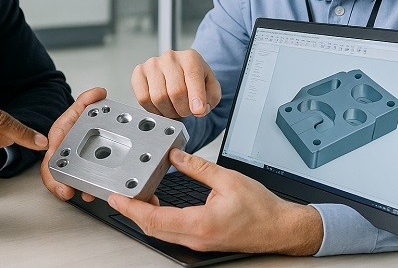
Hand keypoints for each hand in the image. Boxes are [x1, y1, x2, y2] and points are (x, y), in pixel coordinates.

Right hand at [40, 87, 106, 202]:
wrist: (80, 125)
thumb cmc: (75, 120)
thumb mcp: (80, 108)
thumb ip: (88, 99)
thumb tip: (99, 92)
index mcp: (57, 140)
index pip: (50, 160)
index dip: (53, 175)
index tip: (62, 184)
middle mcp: (60, 153)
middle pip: (54, 175)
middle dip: (60, 187)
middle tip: (69, 193)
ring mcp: (69, 163)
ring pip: (67, 181)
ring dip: (76, 189)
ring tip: (87, 195)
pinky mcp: (80, 170)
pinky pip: (80, 182)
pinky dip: (87, 188)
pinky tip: (93, 192)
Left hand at [107, 149, 322, 254]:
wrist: (281, 228)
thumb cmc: (262, 209)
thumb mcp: (228, 179)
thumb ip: (197, 167)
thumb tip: (175, 155)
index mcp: (201, 223)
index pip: (155, 219)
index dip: (131, 208)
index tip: (117, 197)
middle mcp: (196, 238)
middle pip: (153, 229)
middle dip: (132, 212)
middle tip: (119, 194)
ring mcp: (198, 242)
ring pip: (161, 232)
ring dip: (145, 216)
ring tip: (136, 196)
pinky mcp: (201, 241)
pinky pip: (172, 233)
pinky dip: (159, 220)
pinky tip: (157, 205)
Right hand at [131, 49, 221, 117]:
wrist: (180, 72)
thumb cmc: (195, 81)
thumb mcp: (211, 88)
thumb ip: (211, 98)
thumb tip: (199, 109)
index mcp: (191, 58)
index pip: (193, 78)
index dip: (196, 98)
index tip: (198, 111)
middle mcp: (170, 57)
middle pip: (175, 92)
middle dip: (183, 109)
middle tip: (186, 111)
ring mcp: (152, 64)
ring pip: (158, 97)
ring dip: (168, 111)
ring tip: (174, 108)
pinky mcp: (139, 72)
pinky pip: (143, 98)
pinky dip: (153, 109)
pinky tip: (161, 106)